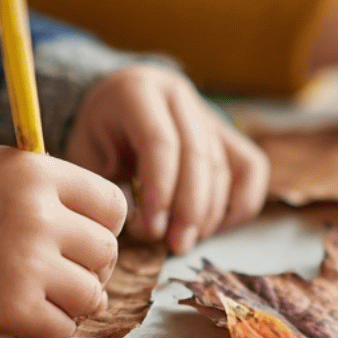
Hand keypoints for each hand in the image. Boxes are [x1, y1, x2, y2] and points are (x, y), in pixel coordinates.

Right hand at [0, 147, 127, 337]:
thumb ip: (51, 187)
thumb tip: (112, 230)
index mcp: (36, 173)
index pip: (114, 205)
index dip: (103, 227)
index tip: (79, 239)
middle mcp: (37, 215)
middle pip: (107, 252)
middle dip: (89, 268)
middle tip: (58, 273)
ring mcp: (26, 263)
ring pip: (91, 295)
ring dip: (72, 303)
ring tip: (41, 295)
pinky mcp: (12, 309)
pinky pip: (62, 330)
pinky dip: (47, 330)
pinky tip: (22, 316)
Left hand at [65, 66, 267, 254]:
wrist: (117, 101)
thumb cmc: (99, 133)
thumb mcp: (86, 153)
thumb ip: (109, 185)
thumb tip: (143, 220)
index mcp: (138, 91)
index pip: (160, 142)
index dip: (160, 190)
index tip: (153, 229)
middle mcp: (178, 95)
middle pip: (198, 155)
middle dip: (190, 209)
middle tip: (177, 245)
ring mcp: (208, 113)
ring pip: (224, 165)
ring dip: (210, 212)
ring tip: (186, 241)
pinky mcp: (228, 133)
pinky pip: (251, 167)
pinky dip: (242, 202)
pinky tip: (216, 227)